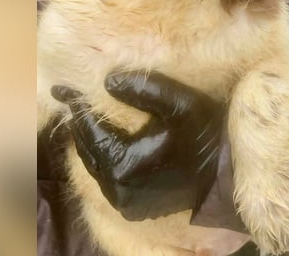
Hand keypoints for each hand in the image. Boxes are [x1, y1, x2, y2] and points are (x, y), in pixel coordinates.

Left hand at [51, 71, 223, 220]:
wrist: (225, 174)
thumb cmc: (204, 134)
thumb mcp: (180, 103)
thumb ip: (144, 89)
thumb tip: (108, 81)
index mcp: (123, 165)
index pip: (89, 130)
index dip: (77, 107)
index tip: (63, 88)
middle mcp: (117, 189)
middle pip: (87, 150)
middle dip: (81, 124)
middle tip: (71, 100)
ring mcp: (124, 202)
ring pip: (95, 167)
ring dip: (91, 142)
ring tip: (86, 118)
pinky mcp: (133, 208)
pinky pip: (107, 180)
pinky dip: (104, 160)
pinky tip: (107, 142)